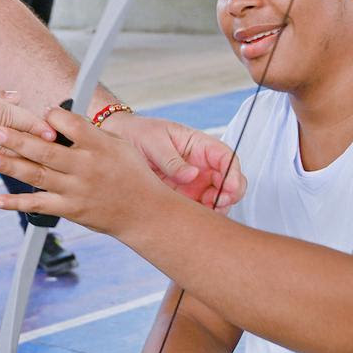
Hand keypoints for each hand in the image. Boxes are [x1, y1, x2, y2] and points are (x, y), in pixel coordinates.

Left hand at [0, 106, 240, 237]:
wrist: (145, 212)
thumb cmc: (132, 174)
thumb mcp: (119, 145)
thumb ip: (89, 132)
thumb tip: (58, 118)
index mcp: (99, 145)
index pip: (70, 124)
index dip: (52, 116)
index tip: (39, 112)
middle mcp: (86, 167)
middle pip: (46, 150)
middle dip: (18, 139)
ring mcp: (76, 190)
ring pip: (38, 175)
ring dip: (11, 166)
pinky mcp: (70, 209)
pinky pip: (39, 205)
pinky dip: (17, 204)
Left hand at [101, 112, 244, 209]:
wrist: (118, 141)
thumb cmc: (138, 133)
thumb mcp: (154, 142)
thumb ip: (173, 160)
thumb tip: (193, 175)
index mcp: (199, 146)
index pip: (226, 158)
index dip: (234, 173)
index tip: (231, 186)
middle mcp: (201, 166)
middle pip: (228, 182)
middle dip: (229, 194)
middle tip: (218, 203)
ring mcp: (194, 183)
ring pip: (217, 199)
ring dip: (216, 208)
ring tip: (203, 212)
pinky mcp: (183, 197)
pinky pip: (198, 210)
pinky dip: (201, 217)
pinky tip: (192, 218)